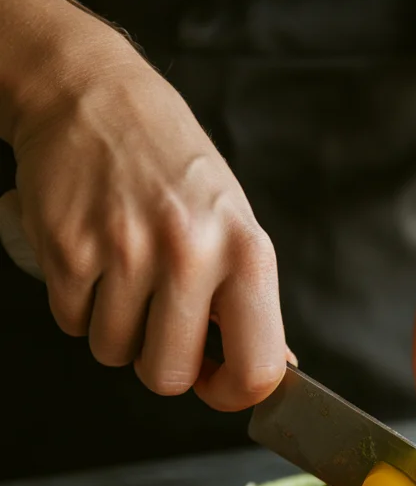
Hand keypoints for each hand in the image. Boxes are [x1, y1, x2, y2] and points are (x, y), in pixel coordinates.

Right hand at [10, 24, 286, 410]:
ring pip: (113, 352)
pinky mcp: (67, 248)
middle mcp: (189, 251)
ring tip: (123, 278)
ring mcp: (124, 250)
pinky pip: (71, 321)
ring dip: (114, 330)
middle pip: (168, 375)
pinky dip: (77, 305)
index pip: (256, 368)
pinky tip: (92, 261)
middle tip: (158, 324)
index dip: (229, 392)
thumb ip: (249, 296)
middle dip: (159, 363)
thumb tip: (276, 367)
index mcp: (245, 250)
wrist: (91, 92)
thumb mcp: (232, 219)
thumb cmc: (168, 160)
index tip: (215, 382)